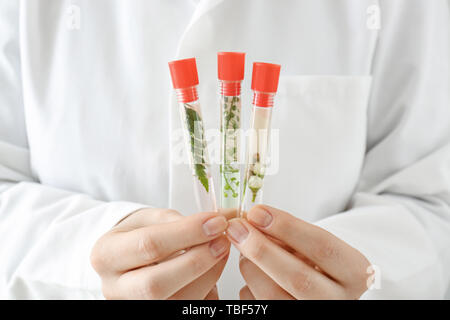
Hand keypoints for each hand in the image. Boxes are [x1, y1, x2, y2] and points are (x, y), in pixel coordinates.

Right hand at [91, 208, 230, 298]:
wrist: (126, 258)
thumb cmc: (138, 235)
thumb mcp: (150, 218)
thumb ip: (179, 220)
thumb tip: (220, 220)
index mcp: (106, 254)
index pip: (149, 245)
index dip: (188, 233)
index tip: (216, 222)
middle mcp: (113, 287)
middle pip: (156, 284)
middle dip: (196, 262)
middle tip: (222, 242)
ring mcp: (132, 307)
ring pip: (173, 303)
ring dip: (207, 278)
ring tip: (221, 254)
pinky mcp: (153, 315)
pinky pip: (185, 309)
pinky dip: (205, 291)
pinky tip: (212, 272)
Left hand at [226, 205, 370, 299]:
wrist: (321, 291)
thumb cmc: (315, 261)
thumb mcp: (312, 243)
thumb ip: (288, 233)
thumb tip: (253, 220)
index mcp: (355, 273)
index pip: (322, 246)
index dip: (286, 227)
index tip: (258, 212)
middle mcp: (338, 301)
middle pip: (298, 277)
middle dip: (261, 249)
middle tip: (237, 229)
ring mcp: (312, 317)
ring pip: (271, 295)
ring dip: (250, 267)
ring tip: (246, 250)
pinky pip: (258, 304)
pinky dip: (249, 285)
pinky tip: (255, 274)